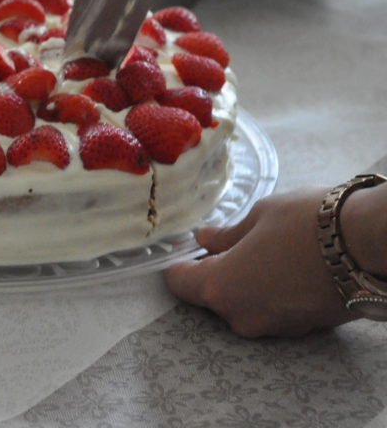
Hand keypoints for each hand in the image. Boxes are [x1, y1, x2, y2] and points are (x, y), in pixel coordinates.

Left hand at [164, 186, 355, 337]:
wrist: (373, 245)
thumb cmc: (309, 224)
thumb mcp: (259, 217)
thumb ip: (226, 235)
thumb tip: (204, 240)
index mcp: (220, 288)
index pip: (180, 284)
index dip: (180, 264)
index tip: (186, 249)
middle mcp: (241, 316)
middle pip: (212, 297)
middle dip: (216, 271)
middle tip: (230, 242)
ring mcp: (273, 328)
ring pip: (244, 304)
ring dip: (246, 282)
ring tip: (266, 250)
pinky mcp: (302, 330)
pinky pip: (273, 310)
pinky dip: (272, 292)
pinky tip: (288, 266)